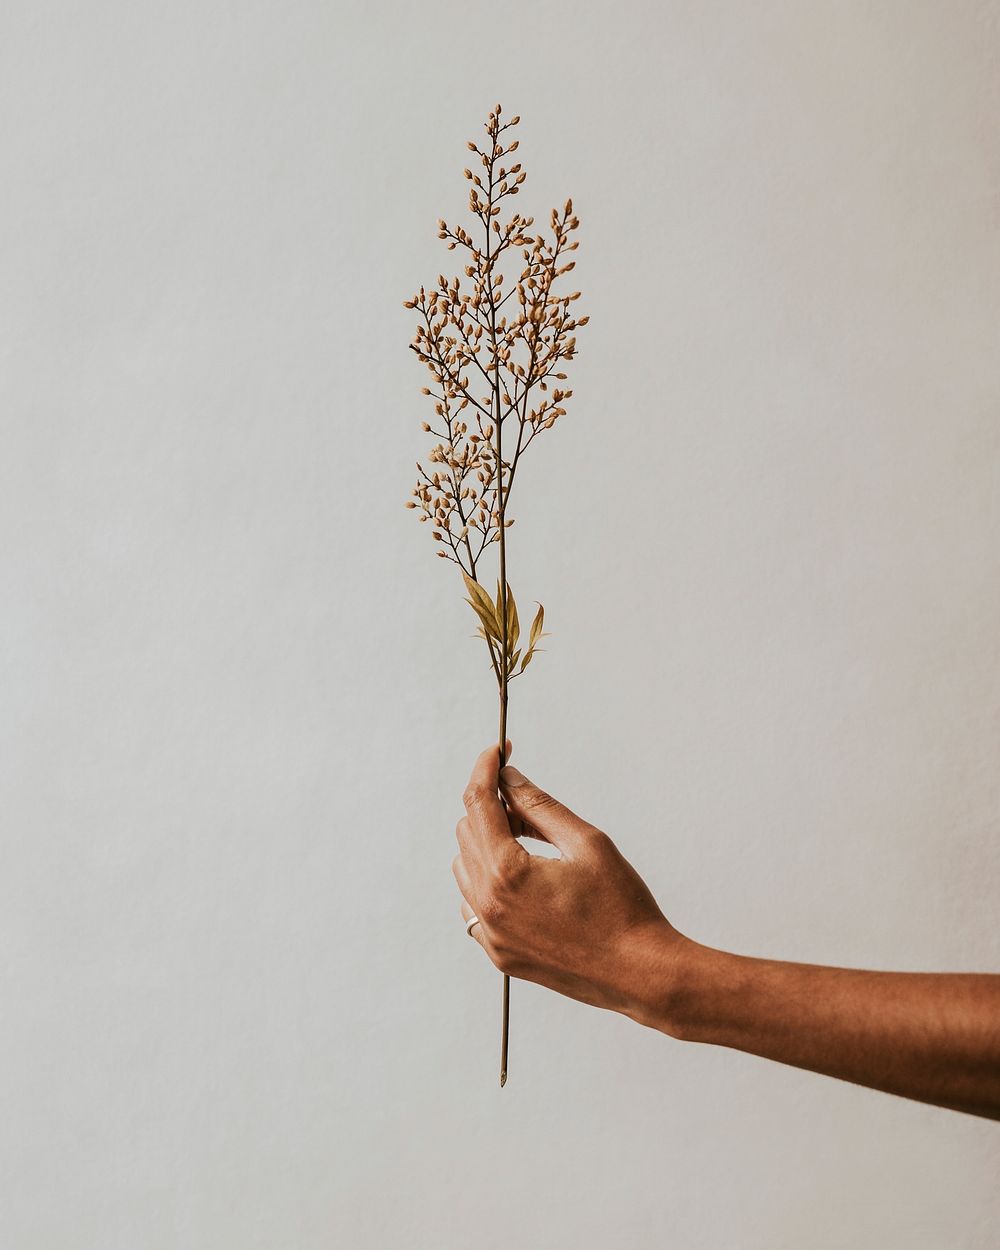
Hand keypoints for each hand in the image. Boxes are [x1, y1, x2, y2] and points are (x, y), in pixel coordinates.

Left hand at [451, 741, 685, 1023]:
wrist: (640, 973)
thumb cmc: (623, 909)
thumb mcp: (587, 843)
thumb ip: (540, 807)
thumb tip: (510, 779)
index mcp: (508, 874)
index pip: (478, 804)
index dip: (485, 769)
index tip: (496, 751)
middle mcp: (489, 906)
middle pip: (467, 833)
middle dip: (491, 806)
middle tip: (526, 801)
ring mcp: (491, 935)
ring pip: (464, 868)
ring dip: (486, 844)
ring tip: (529, 841)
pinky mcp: (499, 954)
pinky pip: (472, 905)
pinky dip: (486, 882)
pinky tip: (521, 878)